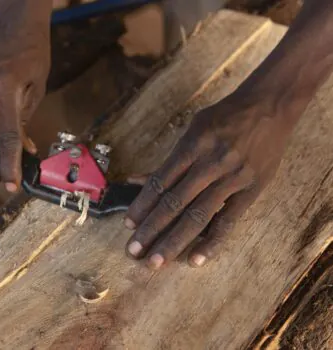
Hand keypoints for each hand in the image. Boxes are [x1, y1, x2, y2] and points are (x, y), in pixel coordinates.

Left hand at [124, 94, 293, 268]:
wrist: (269, 106)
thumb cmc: (223, 117)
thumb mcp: (192, 129)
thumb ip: (168, 160)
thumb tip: (135, 180)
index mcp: (193, 145)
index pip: (160, 181)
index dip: (142, 204)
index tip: (128, 224)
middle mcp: (210, 163)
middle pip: (175, 202)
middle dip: (151, 229)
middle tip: (133, 251)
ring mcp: (232, 178)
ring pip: (198, 215)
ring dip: (173, 241)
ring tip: (156, 261)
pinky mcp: (251, 190)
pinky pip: (229, 220)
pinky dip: (212, 242)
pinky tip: (196, 259)